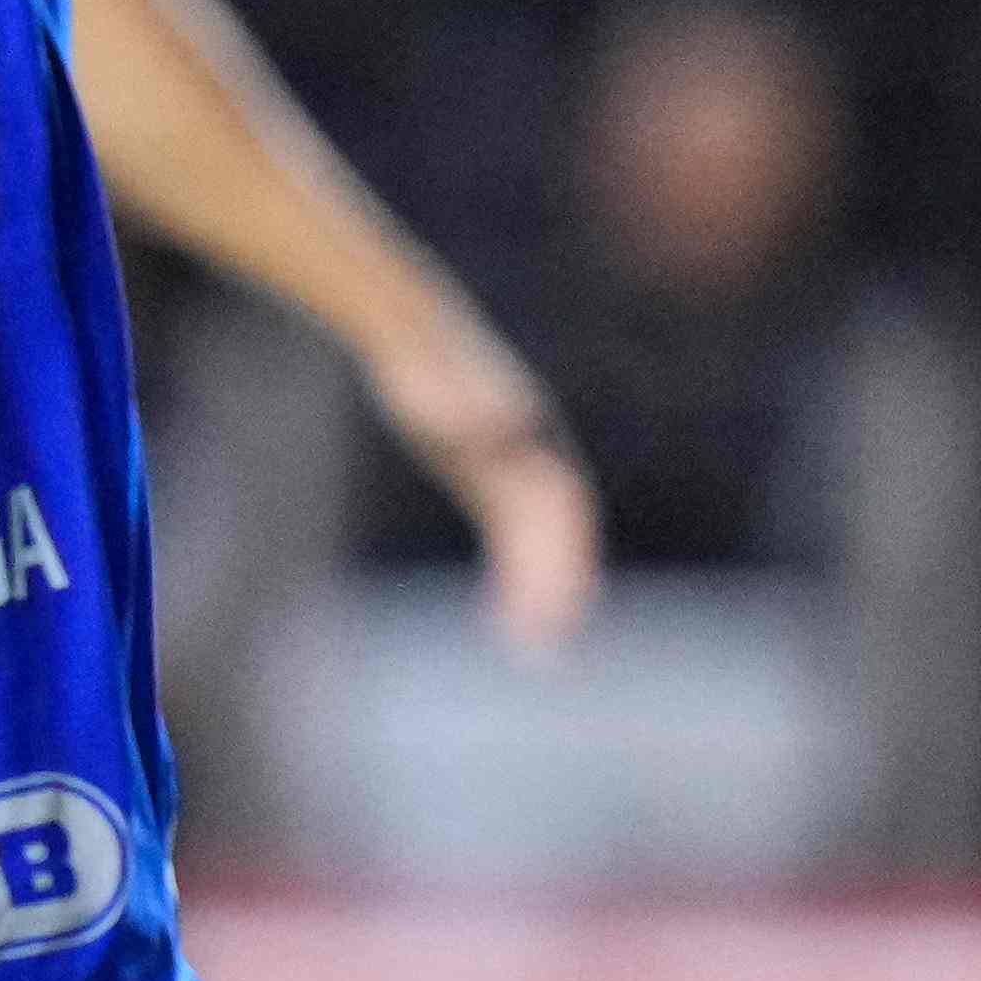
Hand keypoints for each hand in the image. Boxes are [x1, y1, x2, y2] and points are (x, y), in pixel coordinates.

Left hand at [365, 333, 602, 660]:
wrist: (413, 329)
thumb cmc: (425, 359)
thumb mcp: (442, 381)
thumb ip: (469, 404)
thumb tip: (499, 430)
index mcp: (536, 444)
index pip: (563, 512)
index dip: (567, 561)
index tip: (560, 611)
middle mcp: (537, 462)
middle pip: (558, 537)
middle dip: (556, 591)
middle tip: (546, 651)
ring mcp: (515, 475)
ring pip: (537, 546)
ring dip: (540, 595)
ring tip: (534, 651)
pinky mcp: (489, 483)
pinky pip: (513, 542)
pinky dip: (514, 581)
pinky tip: (501, 621)